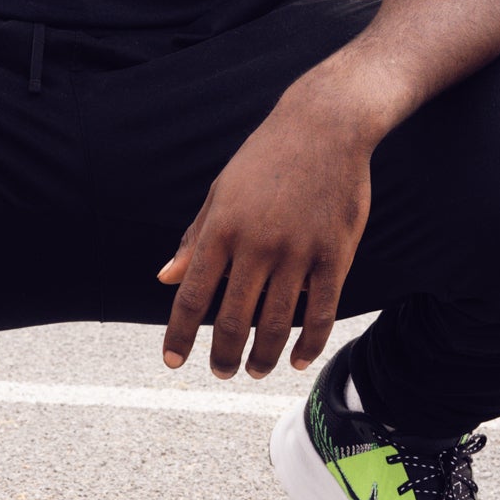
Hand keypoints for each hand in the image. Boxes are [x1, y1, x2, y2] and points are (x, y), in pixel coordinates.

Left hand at [155, 87, 374, 379]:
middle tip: (221, 373)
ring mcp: (298, 252)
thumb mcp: (221, 192)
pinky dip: (307, 345)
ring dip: (262, 357)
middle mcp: (256, 245)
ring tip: (254, 371)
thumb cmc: (266, 159)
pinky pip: (320, 313)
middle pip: (233, 319)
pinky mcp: (335, 255)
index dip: (179, 334)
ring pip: (275, 324)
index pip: (192, 295)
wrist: (325, 126)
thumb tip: (165, 278)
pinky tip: (297, 361)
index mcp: (222, 228)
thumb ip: (195, 239)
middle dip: (223, 356)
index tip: (172, 362)